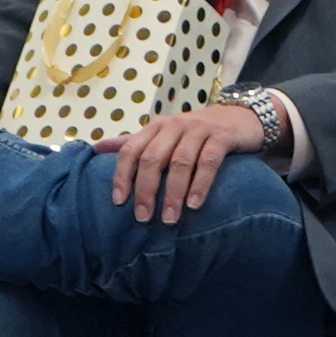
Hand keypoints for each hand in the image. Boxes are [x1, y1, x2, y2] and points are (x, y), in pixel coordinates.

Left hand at [109, 99, 269, 225]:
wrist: (240, 117)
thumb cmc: (196, 133)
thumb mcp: (163, 135)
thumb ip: (133, 142)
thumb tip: (95, 148)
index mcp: (156, 127)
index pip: (131, 149)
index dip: (122, 176)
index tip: (118, 202)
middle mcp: (174, 126)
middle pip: (153, 158)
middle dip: (146, 190)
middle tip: (144, 218)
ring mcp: (198, 130)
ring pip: (180, 162)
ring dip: (173, 193)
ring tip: (170, 219)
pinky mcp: (221, 137)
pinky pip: (208, 162)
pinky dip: (200, 184)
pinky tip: (194, 204)